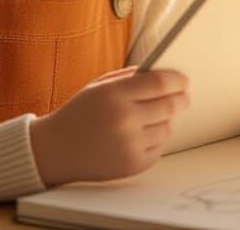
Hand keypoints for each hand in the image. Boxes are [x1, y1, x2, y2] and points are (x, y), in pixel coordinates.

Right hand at [29, 66, 189, 185]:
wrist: (55, 149)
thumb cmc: (79, 114)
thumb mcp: (98, 87)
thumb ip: (129, 78)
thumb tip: (165, 75)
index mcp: (114, 94)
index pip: (160, 83)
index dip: (178, 79)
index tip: (184, 80)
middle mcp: (123, 119)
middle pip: (171, 105)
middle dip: (181, 99)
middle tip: (183, 96)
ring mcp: (129, 144)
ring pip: (167, 127)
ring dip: (164, 121)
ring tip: (147, 118)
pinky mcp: (133, 164)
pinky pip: (159, 147)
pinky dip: (154, 140)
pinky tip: (137, 136)